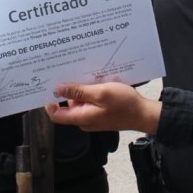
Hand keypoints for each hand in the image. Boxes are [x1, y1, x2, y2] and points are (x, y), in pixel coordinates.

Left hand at [45, 82, 160, 133]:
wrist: (144, 114)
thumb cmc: (123, 103)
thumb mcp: (100, 93)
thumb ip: (78, 92)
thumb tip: (58, 89)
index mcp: (81, 117)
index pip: (56, 115)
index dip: (49, 102)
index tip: (48, 86)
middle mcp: (84, 120)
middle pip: (68, 106)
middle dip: (67, 91)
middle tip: (68, 72)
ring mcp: (93, 117)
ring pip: (80, 102)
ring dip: (81, 89)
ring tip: (86, 73)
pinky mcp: (101, 114)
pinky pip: (90, 102)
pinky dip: (90, 92)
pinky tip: (96, 80)